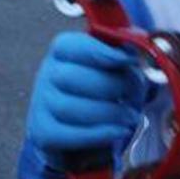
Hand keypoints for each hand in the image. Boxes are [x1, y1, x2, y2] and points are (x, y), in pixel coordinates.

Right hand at [26, 32, 143, 161]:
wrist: (83, 135)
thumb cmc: (103, 93)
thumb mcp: (113, 69)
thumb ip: (123, 55)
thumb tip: (138, 43)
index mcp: (63, 51)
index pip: (71, 46)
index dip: (100, 51)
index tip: (128, 59)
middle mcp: (47, 74)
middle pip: (74, 77)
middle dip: (112, 86)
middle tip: (135, 96)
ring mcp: (41, 105)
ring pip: (73, 108)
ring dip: (111, 113)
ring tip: (131, 116)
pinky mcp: (44, 133)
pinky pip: (71, 135)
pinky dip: (100, 134)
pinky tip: (120, 130)